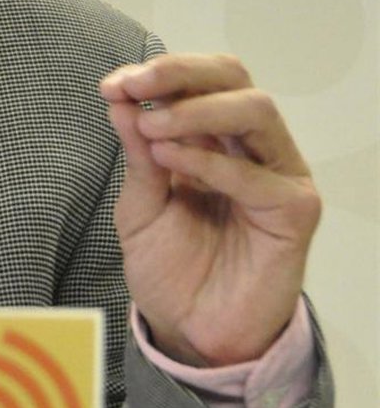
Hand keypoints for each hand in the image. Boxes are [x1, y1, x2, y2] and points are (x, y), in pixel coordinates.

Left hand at [99, 53, 320, 366]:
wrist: (190, 333)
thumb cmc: (172, 271)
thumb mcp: (139, 208)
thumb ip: (136, 155)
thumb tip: (119, 97)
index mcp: (217, 141)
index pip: (203, 81)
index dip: (161, 73)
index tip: (113, 84)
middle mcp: (253, 149)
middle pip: (235, 79)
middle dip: (181, 74)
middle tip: (134, 85)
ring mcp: (278, 177)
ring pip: (255, 111)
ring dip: (197, 110)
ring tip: (151, 126)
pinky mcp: (294, 212)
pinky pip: (257, 176)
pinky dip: (211, 163)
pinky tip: (171, 161)